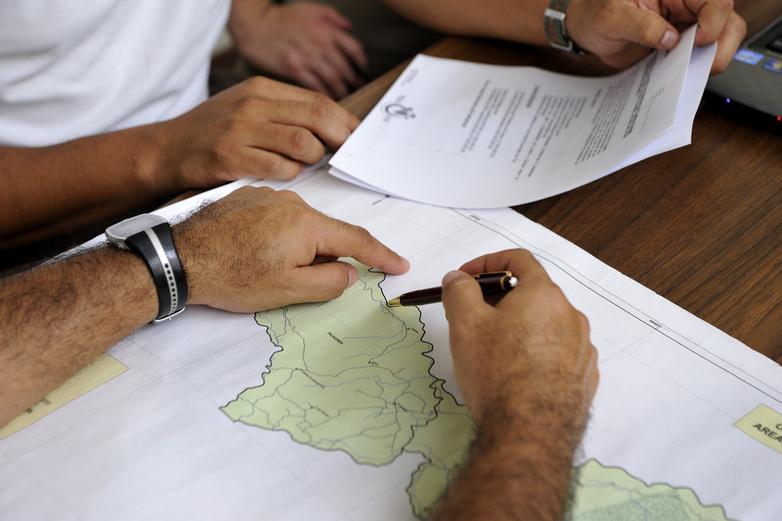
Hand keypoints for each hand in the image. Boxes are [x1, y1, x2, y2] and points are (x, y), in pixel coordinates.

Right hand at [154, 77, 358, 190]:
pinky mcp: (231, 157)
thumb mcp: (248, 108)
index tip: (355, 137)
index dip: (344, 121)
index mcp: (261, 89)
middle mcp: (253, 105)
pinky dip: (290, 173)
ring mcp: (241, 130)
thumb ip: (285, 113)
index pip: (318, 100)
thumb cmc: (214, 132)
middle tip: (345, 154)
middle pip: (317, 117)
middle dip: (339, 138)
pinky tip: (282, 173)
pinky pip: (280, 168)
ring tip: (304, 164)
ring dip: (313, 158)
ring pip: (303, 143)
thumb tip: (332, 127)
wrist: (167, 150)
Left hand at [174, 186, 408, 311]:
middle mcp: (292, 202)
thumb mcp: (287, 291)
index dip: (381, 255)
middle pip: (325, 233)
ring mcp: (268, 196)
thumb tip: (349, 272)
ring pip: (301, 225)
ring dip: (297, 247)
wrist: (178, 258)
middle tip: (297, 282)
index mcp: (307, 225)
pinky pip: (277, 217)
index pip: (356, 240)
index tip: (399, 264)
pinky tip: (253, 252)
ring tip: (265, 268)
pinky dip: (277, 236)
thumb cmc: (231, 277)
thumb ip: (329, 282)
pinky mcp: (247, 196)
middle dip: (323, 258)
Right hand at [229, 1, 367, 98]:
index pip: (353, 48)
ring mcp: (305, 56)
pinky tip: (327, 101)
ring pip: (332, 78)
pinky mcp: (293, 68)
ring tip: (344, 97)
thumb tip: (348, 26)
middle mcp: (318, 43)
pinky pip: (314, 85)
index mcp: (325, 29)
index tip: (362, 71)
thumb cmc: (281, 20)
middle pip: (344, 67)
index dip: (361, 63)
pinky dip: (323, 94)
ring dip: (341, 91)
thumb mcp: (309, 9)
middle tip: (356, 90)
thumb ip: (331, 17)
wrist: (254, 28)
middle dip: (353, 82)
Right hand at [441, 249, 597, 432]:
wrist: (530, 432)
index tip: (466, 279)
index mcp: (544, 295)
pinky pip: (559, 354)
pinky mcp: (585, 378)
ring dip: (520, 327)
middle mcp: (571, 316)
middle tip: (473, 318)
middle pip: (533, 293)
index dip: (487, 263)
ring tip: (494, 351)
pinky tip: (517, 375)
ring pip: (547, 325)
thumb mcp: (465, 324)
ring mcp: (582, 348)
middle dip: (500, 299)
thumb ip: (459, 291)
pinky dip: (537, 354)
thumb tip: (458, 278)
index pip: (518, 259)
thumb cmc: (497, 372)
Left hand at [566, 0, 746, 72]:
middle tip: (708, 66)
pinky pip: (699, 54)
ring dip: (714, 57)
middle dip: (724, 42)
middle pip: (726, 18)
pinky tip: (683, 79)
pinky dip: (696, 68)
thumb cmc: (596, 14)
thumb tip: (669, 39)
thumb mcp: (612, 17)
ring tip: (696, 74)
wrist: (586, 30)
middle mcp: (686, 3)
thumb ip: (641, 26)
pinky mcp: (680, 43)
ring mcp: (686, 23)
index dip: (715, 20)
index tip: (699, 40)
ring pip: (721, 36)